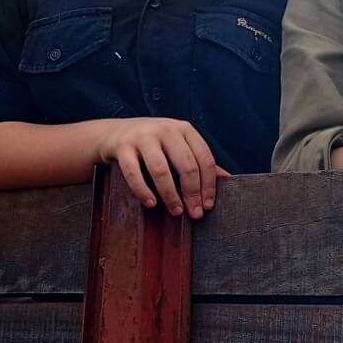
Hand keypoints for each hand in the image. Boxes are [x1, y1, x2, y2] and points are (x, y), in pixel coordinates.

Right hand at [93, 118, 222, 218]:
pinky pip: (133, 173)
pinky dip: (143, 190)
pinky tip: (151, 203)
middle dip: (192, 193)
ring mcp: (143, 136)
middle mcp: (165, 129)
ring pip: (161, 170)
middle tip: (194, 213)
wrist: (116, 133)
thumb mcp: (178, 146)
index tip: (208, 205)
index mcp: (184, 129)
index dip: (209, 185)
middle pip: (186, 165)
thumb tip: (227, 180)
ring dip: (170, 194)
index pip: (204, 158)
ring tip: (176, 211)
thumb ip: (198, 161)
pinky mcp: (123, 146)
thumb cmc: (154, 144)